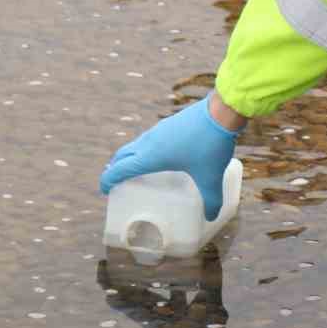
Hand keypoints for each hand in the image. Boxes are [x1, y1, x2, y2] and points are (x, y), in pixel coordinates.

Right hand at [99, 95, 239, 220]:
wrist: (221, 111)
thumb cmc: (210, 145)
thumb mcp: (211, 176)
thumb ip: (211, 199)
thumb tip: (210, 216)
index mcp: (151, 156)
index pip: (120, 169)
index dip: (108, 180)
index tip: (105, 190)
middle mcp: (150, 141)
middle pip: (122, 155)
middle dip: (115, 168)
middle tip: (117, 181)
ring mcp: (159, 130)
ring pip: (135, 145)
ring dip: (129, 157)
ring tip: (135, 168)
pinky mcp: (170, 123)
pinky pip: (148, 138)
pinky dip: (143, 149)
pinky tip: (159, 154)